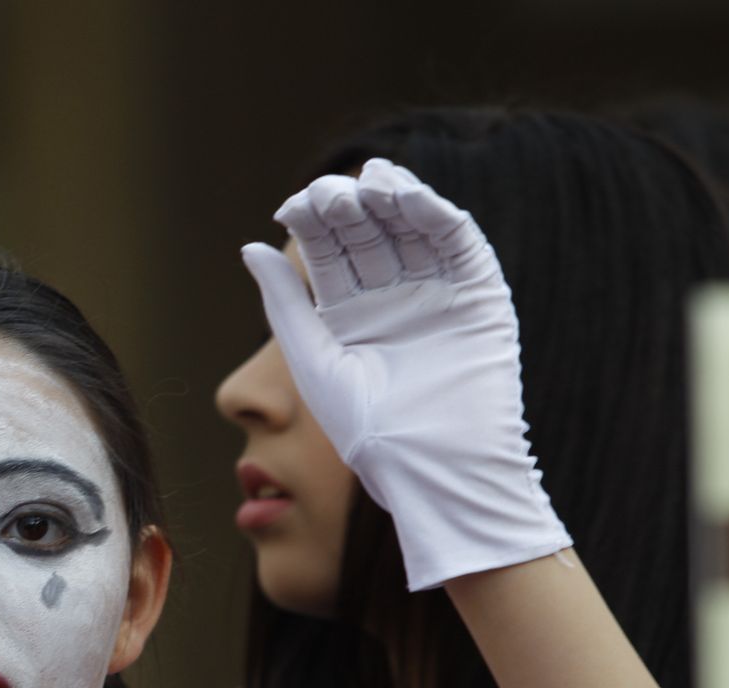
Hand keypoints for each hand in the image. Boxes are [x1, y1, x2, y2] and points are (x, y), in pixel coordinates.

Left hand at [240, 158, 569, 589]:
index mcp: (351, 314)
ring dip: (392, 201)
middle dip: (349, 209)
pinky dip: (436, 216)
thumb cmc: (366, 428)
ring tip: (369, 180)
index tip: (291, 205)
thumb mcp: (314, 357)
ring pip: (413, 230)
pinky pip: (458, 245)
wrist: (430, 466)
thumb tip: (249, 246)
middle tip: (328, 192)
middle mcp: (393, 299)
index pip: (330, 253)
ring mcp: (437, 294)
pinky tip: (408, 197)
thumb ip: (285, 302)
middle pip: (369, 234)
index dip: (313, 225)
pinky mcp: (479, 296)